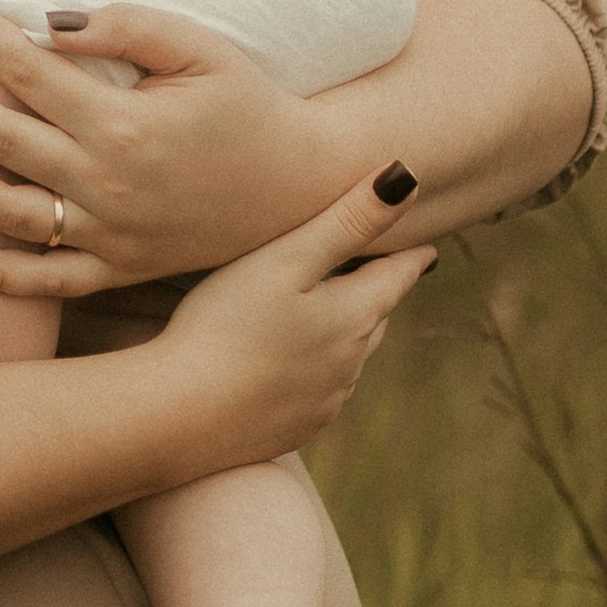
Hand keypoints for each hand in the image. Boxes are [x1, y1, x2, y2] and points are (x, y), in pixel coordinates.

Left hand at [0, 0, 347, 293]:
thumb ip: (126, 27)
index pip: (28, 71)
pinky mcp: (118, 269)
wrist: (302, 187)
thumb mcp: (201, 50)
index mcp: (124, 125)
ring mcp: (107, 235)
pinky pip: (46, 280)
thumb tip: (49, 19)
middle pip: (0, 137)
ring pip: (6, 214)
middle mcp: (105, 185)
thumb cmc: (251, 106)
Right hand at [155, 195, 433, 467]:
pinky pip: (322, 391)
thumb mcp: (286, 260)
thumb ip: (346, 221)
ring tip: (335, 313)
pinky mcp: (296, 427)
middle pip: (378, 315)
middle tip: (380, 269)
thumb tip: (407, 180)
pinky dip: (318, 371)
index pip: (401, 275)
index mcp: (356, 315)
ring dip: (348, 333)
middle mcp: (352, 362)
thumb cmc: (226, 326)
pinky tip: (293, 366)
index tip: (425, 244)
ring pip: (351, 356)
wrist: (181, 418)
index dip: (412, 254)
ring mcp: (326, 400)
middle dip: (380, 291)